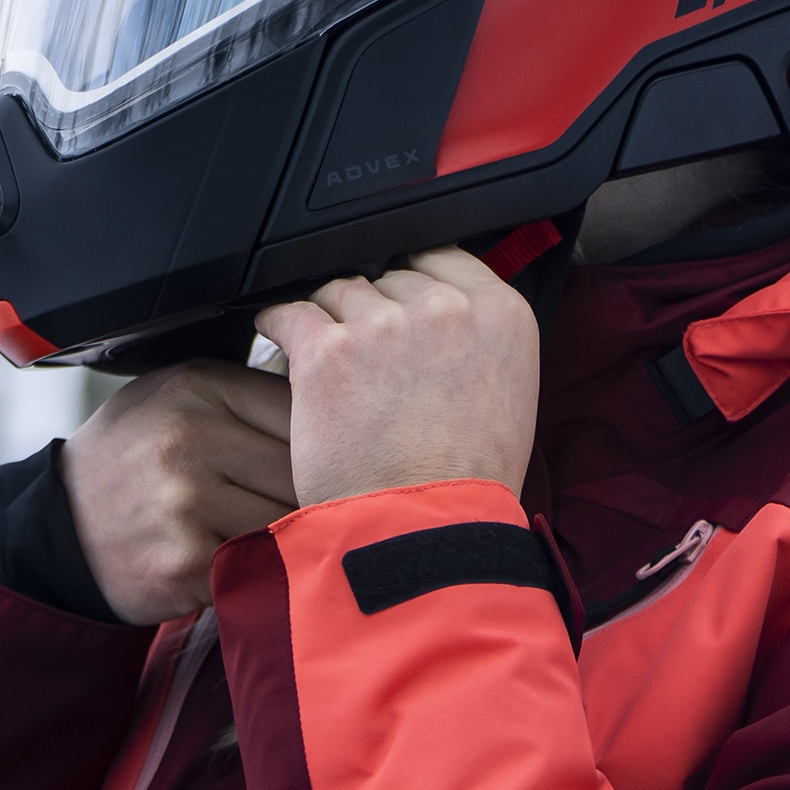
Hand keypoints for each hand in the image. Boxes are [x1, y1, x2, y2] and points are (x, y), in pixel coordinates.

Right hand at [65, 358, 297, 622]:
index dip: (322, 439)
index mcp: (197, 385)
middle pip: (302, 467)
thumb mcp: (175, 396)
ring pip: (288, 518)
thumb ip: (244, 393)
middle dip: (314, 490)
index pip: (301, 407)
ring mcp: (185, 500)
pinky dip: (258, 566)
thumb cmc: (131, 457)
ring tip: (269, 531)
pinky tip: (235, 557)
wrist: (59, 526)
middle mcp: (189, 436)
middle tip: (306, 502)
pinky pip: (258, 561)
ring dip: (290, 533)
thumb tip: (331, 403)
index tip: (322, 457)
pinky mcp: (186, 559)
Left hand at [252, 247, 540, 507]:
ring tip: (332, 369)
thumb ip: (479, 342)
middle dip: (375, 312)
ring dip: (332, 322)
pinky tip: (281, 339)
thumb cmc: (467, 485)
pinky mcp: (328, 351)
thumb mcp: (509, 398)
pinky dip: (280, 325)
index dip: (414, 283)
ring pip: (339, 292)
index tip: (400, 305)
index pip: (442, 257)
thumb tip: (446, 320)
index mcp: (500, 314)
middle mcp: (445, 308)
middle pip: (389, 276)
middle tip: (369, 362)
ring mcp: (384, 325)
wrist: (425, 533)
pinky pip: (289, 313)